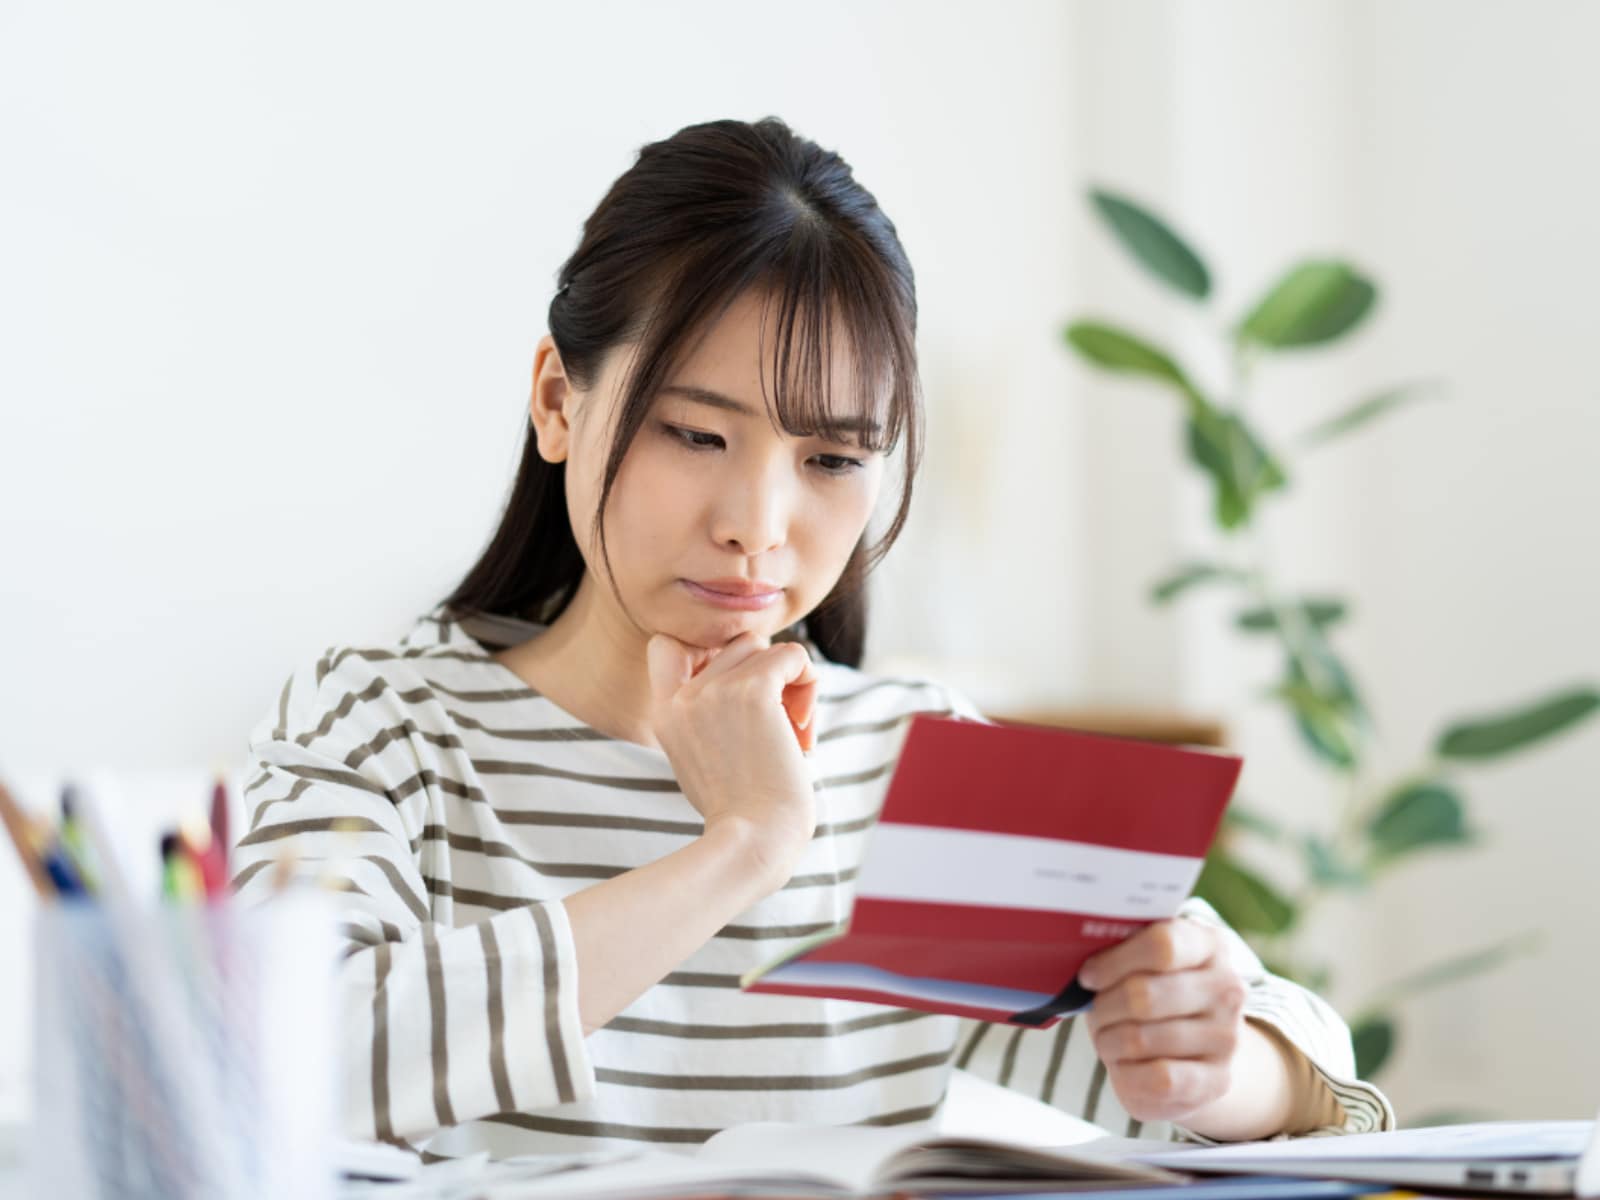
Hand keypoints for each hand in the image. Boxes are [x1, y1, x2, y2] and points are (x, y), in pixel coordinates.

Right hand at [646, 631, 818, 885]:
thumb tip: (750, 674)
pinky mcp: (754, 691)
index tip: (736, 693)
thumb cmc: (741, 812)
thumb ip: (707, 716)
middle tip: (780, 724)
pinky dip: (809, 683)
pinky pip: (793, 655)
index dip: (707, 654)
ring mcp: (716, 690)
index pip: (667, 646)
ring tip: (795, 731)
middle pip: (735, 645)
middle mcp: (685, 696)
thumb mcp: (703, 759)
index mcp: (666, 713)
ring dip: (790, 684)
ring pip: (767, 648)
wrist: (755, 840)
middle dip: (764, 675)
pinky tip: (804, 730)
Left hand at [1078, 918, 1248, 1123]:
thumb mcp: (1139, 966)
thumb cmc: (1151, 999)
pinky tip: (1125, 1066)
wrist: (1188, 1057)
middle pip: (1144, 995)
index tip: (1088, 976)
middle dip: (1104, 1007)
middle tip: (1095, 1012)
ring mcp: (1227, 1037)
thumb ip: (1119, 953)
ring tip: (1108, 1039)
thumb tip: (1085, 967)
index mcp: (1208, 945)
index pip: (1162, 944)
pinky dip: (1126, 1074)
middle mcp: (1227, 988)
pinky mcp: (1217, 1080)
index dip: (1114, 961)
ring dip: (1108, 1041)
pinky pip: (1158, 1078)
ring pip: (1141, 1038)